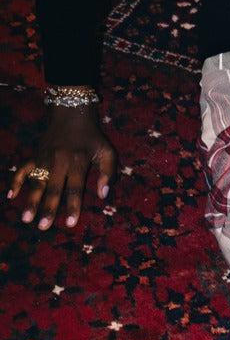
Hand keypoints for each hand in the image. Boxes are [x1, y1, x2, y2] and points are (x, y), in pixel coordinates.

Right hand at [9, 107, 116, 229]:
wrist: (72, 113)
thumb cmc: (92, 137)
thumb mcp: (107, 150)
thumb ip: (108, 172)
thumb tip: (103, 195)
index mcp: (78, 161)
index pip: (75, 188)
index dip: (73, 206)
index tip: (70, 223)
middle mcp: (60, 161)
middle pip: (53, 188)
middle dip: (48, 208)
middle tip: (43, 226)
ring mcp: (45, 158)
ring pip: (37, 182)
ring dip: (30, 200)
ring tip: (26, 218)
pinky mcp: (35, 155)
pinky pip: (23, 170)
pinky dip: (16, 181)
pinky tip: (11, 195)